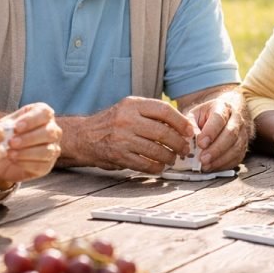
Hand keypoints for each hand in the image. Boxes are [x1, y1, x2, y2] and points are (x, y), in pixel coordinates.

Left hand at [0, 103, 60, 186]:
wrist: (2, 157)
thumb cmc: (5, 135)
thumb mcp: (3, 127)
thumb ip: (4, 126)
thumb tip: (2, 129)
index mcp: (43, 114)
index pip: (45, 113)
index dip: (32, 120)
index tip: (16, 127)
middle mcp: (53, 130)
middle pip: (49, 132)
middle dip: (29, 138)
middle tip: (11, 142)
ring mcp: (53, 148)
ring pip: (48, 150)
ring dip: (27, 152)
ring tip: (10, 153)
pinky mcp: (48, 165)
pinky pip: (42, 165)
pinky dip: (26, 163)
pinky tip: (14, 161)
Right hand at [67, 97, 194, 173]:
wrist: (84, 136)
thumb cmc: (113, 122)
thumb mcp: (129, 109)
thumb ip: (151, 114)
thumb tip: (181, 126)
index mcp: (132, 105)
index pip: (163, 110)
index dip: (180, 122)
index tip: (189, 131)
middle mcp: (127, 120)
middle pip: (162, 132)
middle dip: (178, 143)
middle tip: (184, 149)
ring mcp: (122, 138)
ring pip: (155, 150)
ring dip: (169, 157)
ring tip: (173, 158)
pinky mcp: (118, 156)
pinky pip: (144, 164)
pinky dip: (155, 167)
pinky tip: (159, 167)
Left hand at [188, 90, 251, 171]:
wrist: (227, 115)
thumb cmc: (207, 116)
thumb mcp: (196, 114)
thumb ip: (190, 125)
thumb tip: (188, 140)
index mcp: (223, 107)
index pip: (219, 118)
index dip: (210, 132)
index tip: (200, 143)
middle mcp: (236, 119)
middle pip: (230, 134)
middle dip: (216, 149)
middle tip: (202, 159)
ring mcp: (242, 133)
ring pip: (236, 148)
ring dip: (220, 159)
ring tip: (205, 166)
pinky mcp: (243, 147)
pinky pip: (237, 158)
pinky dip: (224, 165)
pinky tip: (212, 167)